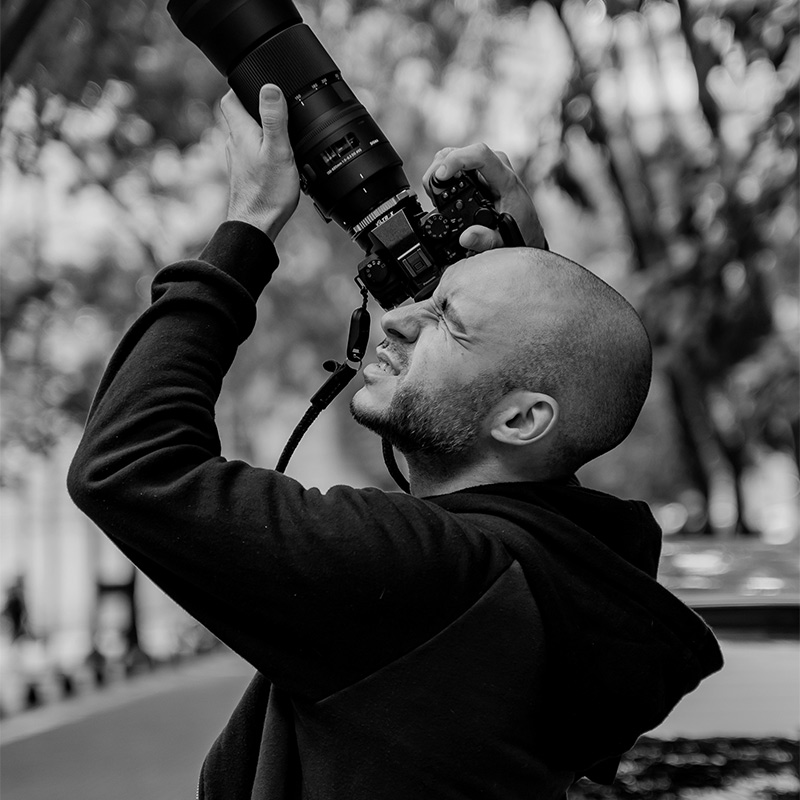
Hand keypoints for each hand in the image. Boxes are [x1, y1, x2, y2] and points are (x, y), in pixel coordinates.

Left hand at [220, 84, 299, 241]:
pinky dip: (262, 152)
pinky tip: (277, 161)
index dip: (242, 87)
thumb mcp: (278, 150)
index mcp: (241, 133)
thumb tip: (269, 87)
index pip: (230, 98)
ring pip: (246, 137)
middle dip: (256, 110)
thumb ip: (274, 118)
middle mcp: (234, 145)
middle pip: (240, 116)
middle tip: (278, 110)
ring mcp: (237, 162)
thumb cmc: (268, 193)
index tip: (256, 83)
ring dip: (261, 132)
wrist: (257, 225)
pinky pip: (251, 155)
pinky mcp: (244, 176)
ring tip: (282, 136)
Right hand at [421, 143, 545, 251]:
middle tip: (432, 193)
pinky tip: (440, 190)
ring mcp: (486, 167)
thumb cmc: (519, 228)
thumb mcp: (505, 238)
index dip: (457, 160)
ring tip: (435, 194)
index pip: (480, 155)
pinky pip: (455, 162)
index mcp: (505, 179)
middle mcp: (495, 167)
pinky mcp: (477, 171)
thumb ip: (486, 240)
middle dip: (439, 168)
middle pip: (460, 151)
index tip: (441, 176)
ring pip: (454, 154)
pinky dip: (442, 174)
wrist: (526, 227)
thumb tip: (466, 237)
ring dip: (438, 170)